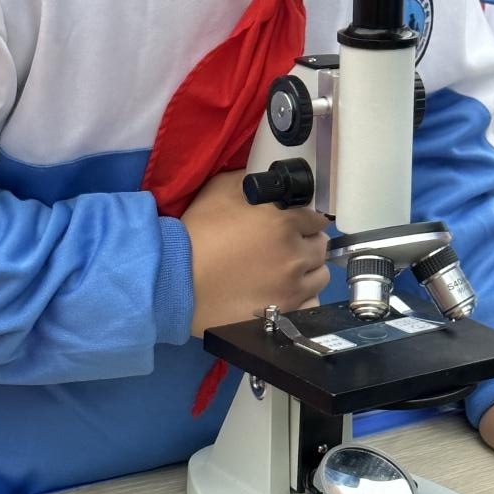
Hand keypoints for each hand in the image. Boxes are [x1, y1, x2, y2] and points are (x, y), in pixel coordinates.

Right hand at [182, 171, 329, 336]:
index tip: (291, 223)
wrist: (174, 280)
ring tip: (286, 271)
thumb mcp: (221, 190)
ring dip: (308, 270)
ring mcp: (293, 287)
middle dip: (306, 242)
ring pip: (320, 275)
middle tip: (285, 246)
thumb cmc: (196, 233)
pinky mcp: (285, 312)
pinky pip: (312, 304)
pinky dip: (305, 299)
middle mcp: (296, 254)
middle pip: (320, 245)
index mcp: (285, 220)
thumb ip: (254, 181)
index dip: (303, 218)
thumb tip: (271, 182)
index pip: (317, 217)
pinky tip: (288, 293)